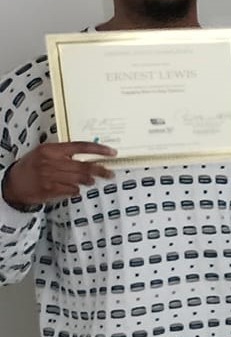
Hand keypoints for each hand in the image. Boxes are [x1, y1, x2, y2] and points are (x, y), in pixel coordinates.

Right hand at [1, 141, 115, 207]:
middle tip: (109, 173)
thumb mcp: (44, 153)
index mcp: (51, 149)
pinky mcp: (51, 189)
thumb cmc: (31, 167)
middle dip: (100, 170)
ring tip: (91, 181)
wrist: (13, 183)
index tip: (111, 152)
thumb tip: (89, 154)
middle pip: (84, 165)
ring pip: (80, 179)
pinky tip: (75, 188)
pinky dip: (77, 190)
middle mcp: (52, 161)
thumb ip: (64, 152)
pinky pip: (72, 190)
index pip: (80, 146)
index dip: (98, 149)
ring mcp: (51, 176)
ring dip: (89, 180)